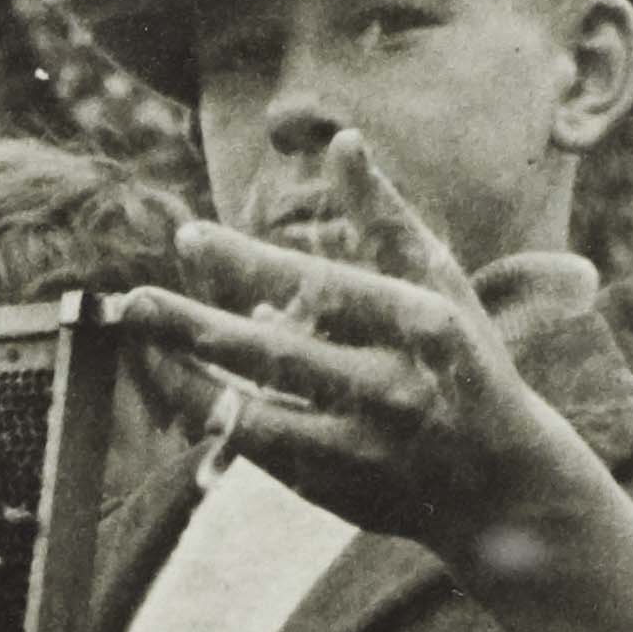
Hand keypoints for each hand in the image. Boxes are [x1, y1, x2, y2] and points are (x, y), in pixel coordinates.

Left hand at [108, 129, 568, 557]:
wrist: (499, 484)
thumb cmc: (462, 360)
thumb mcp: (440, 283)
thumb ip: (384, 217)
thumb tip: (343, 140)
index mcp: (421, 326)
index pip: (322, 286)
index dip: (250, 263)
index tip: (188, 237)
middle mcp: (389, 389)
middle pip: (276, 356)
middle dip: (196, 328)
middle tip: (133, 301)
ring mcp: (358, 448)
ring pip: (254, 416)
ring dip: (187, 383)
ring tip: (140, 344)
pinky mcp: (331, 490)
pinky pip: (255, 452)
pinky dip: (212, 416)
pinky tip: (173, 382)